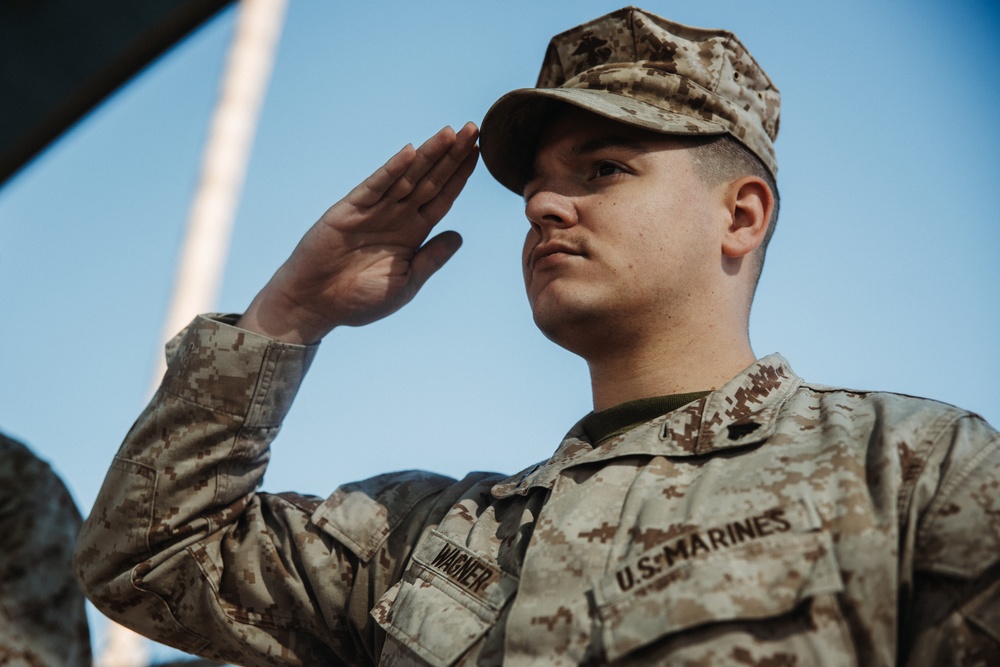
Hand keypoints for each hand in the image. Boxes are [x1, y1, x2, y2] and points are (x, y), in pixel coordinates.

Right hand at [237, 122, 478, 343]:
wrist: (315, 305)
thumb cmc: (360, 301)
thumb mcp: (405, 284)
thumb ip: (431, 259)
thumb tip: (459, 236)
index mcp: (413, 232)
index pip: (443, 196)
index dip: (461, 175)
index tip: (481, 152)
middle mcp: (397, 215)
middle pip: (431, 179)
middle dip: (453, 155)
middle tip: (476, 128)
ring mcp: (374, 210)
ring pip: (407, 176)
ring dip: (429, 154)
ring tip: (451, 133)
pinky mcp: (350, 210)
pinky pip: (375, 186)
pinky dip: (392, 170)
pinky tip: (410, 152)